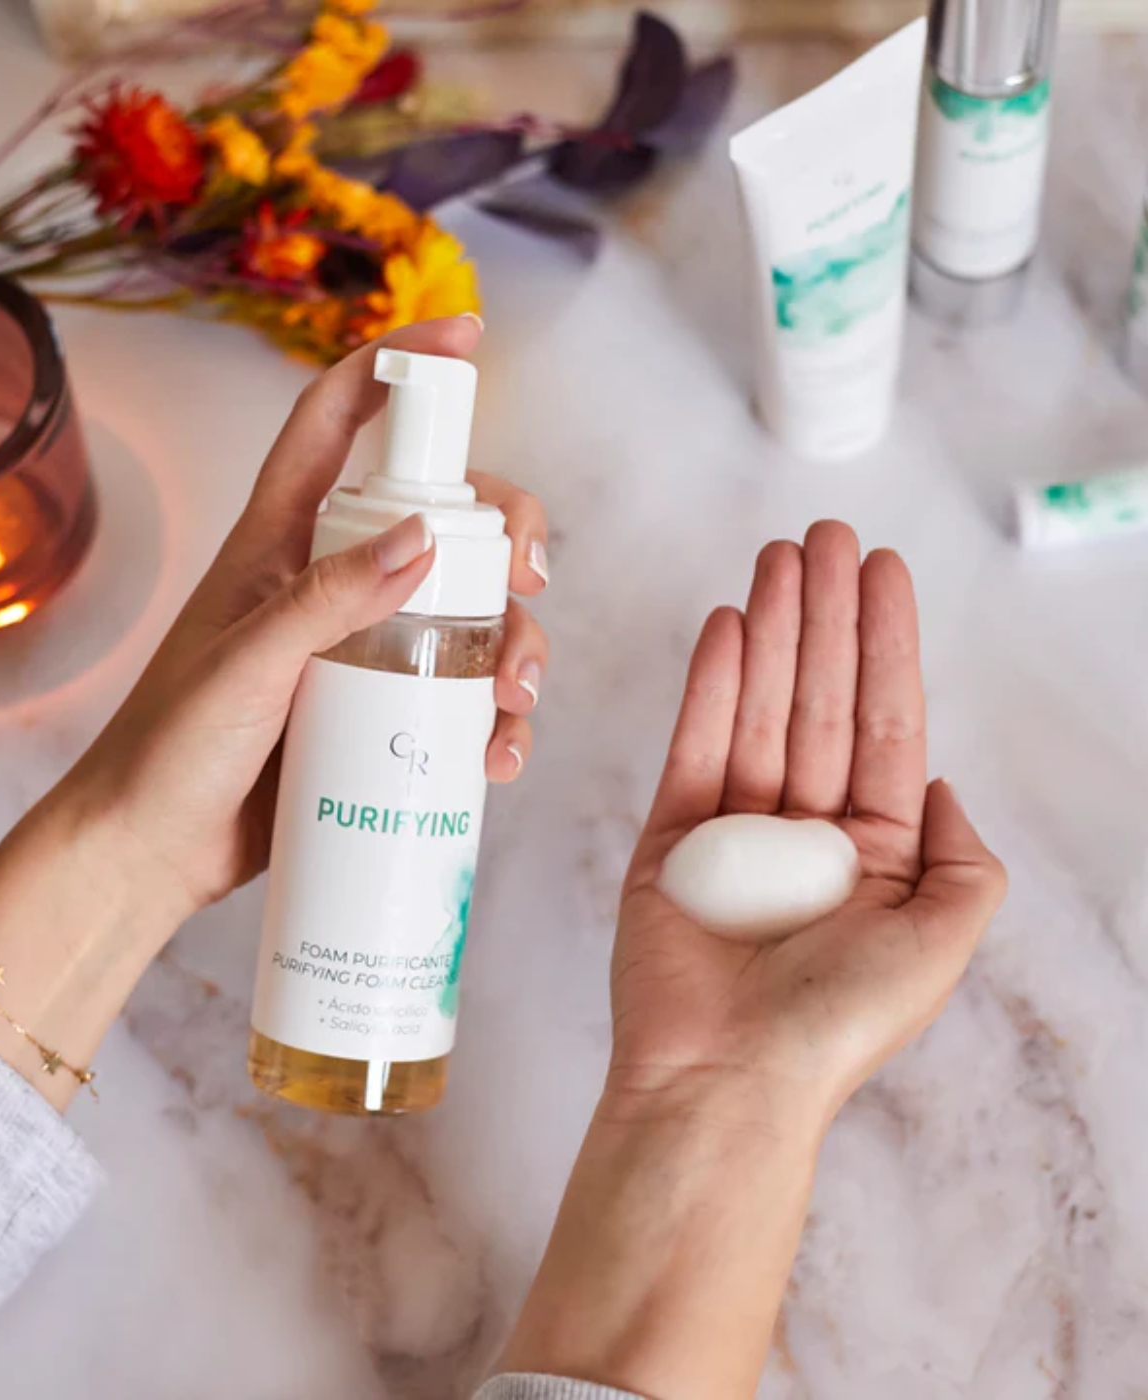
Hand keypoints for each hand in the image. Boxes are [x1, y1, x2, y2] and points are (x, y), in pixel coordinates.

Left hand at [65, 314, 548, 920]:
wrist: (153, 854)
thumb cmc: (170, 751)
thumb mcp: (245, 666)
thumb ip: (326, 600)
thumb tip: (427, 538)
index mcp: (281, 542)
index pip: (337, 422)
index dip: (396, 365)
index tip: (464, 337)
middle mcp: (334, 583)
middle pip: (442, 516)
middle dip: (503, 531)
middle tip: (526, 577)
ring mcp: (365, 650)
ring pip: (471, 611)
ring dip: (516, 643)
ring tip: (514, 701)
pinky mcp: (384, 714)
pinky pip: (461, 695)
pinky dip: (496, 719)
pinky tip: (497, 756)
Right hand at [497, 524, 1005, 1399]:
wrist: (724, 1080)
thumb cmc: (832, 1023)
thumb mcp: (941, 943)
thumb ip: (965, 860)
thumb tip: (946, 783)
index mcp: (875, 852)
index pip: (886, 722)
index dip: (885, 643)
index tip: (879, 571)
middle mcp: (808, 831)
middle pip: (822, 697)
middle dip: (824, 616)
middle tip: (821, 537)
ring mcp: (736, 829)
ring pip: (761, 706)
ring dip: (771, 630)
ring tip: (777, 559)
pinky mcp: (671, 837)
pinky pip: (695, 744)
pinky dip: (711, 684)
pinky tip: (729, 626)